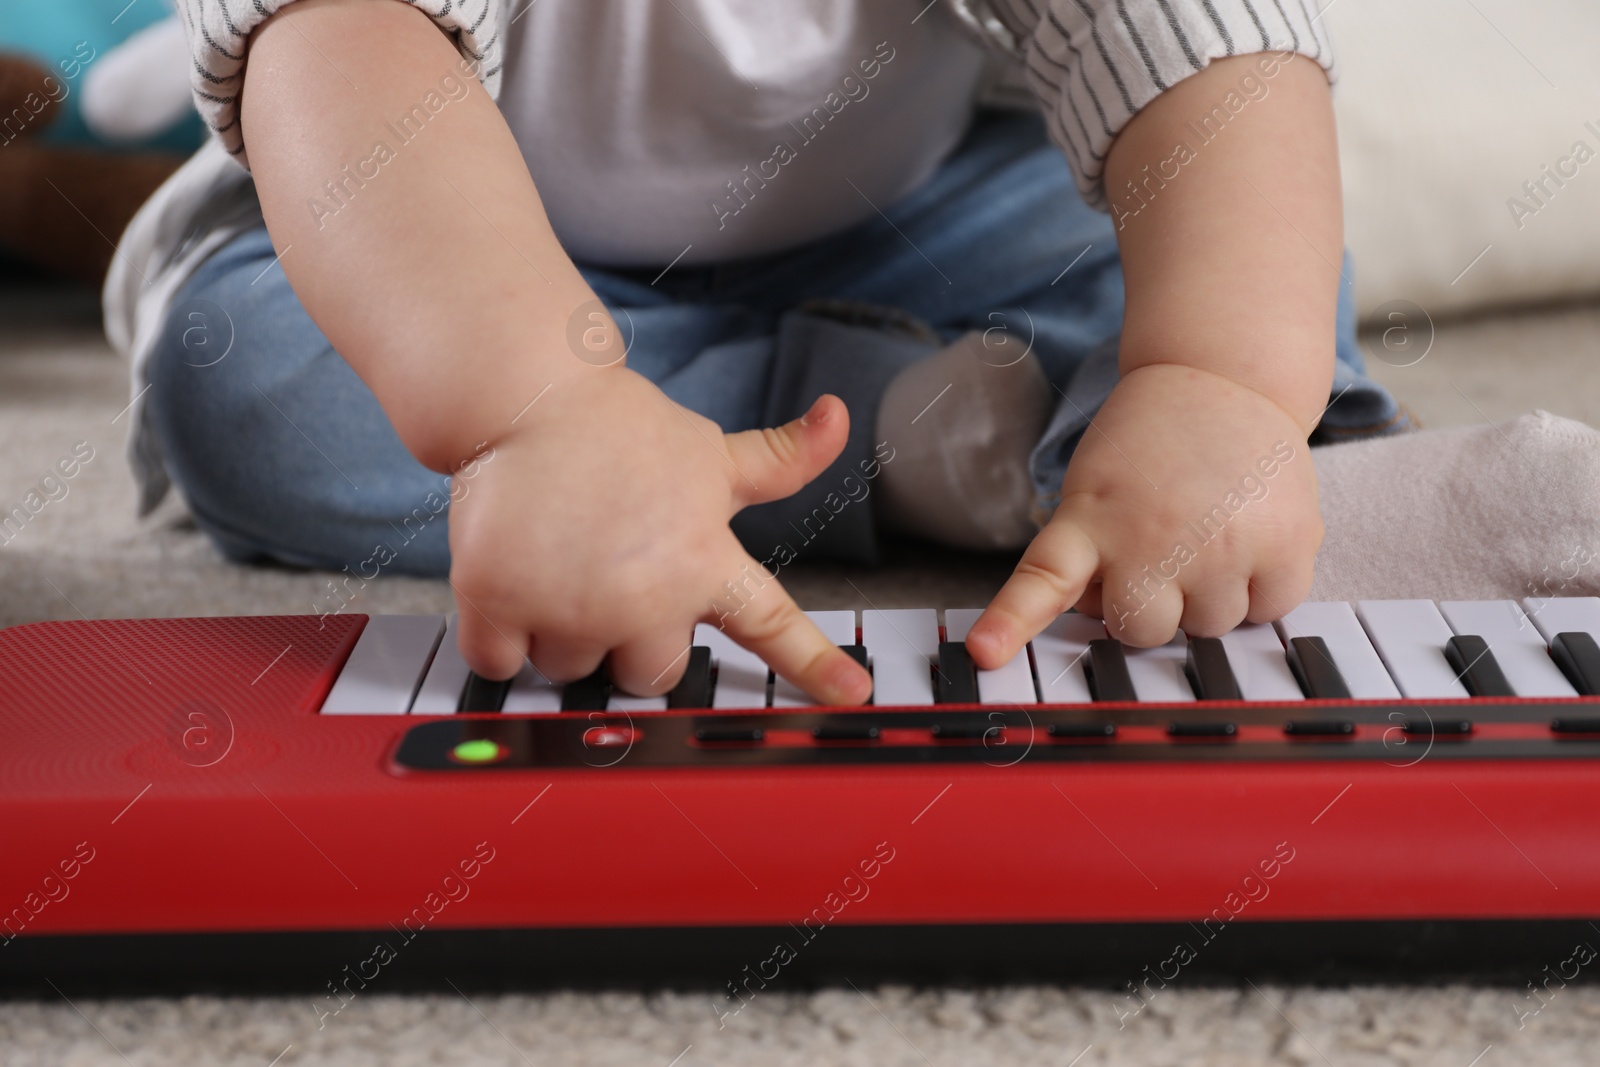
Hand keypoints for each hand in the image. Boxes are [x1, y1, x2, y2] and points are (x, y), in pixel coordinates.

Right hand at [447, 369, 873, 703]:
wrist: (527, 399)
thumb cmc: (620, 430)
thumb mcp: (713, 452)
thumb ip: (780, 460)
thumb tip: (837, 416)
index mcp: (704, 562)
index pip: (772, 626)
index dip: (814, 666)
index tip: (852, 696)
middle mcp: (645, 597)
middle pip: (651, 675)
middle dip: (629, 641)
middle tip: (610, 580)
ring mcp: (572, 606)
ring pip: (571, 669)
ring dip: (560, 631)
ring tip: (559, 561)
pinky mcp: (501, 604)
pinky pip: (502, 663)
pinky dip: (499, 635)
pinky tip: (510, 580)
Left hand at [966, 362, 1321, 664]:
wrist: (1223, 377)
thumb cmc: (1150, 446)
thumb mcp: (1093, 490)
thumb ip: (1089, 558)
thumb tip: (1105, 616)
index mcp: (1091, 521)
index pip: (1042, 580)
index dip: (1009, 623)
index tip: (982, 653)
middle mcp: (1153, 539)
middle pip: (1144, 633)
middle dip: (1153, 607)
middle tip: (1163, 552)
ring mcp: (1222, 546)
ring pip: (1210, 627)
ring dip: (1211, 597)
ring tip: (1210, 535)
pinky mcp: (1284, 544)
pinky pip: (1269, 610)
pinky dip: (1263, 587)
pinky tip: (1252, 537)